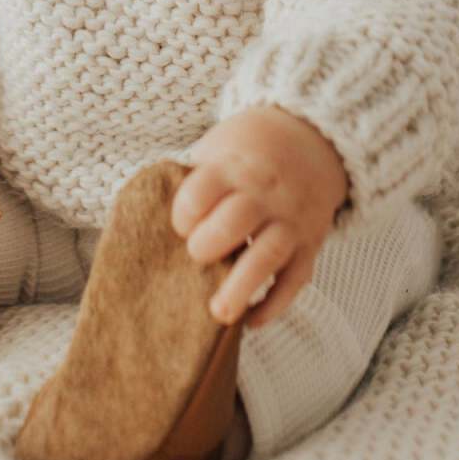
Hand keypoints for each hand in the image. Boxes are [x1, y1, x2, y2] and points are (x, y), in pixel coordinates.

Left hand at [170, 105, 349, 329]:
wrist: (308, 139)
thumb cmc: (246, 152)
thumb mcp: (217, 147)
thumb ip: (193, 180)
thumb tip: (149, 218)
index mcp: (233, 167)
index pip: (200, 193)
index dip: (183, 215)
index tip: (180, 227)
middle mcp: (264, 193)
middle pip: (235, 221)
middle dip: (207, 246)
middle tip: (196, 257)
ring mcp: (290, 219)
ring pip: (268, 254)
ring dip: (241, 287)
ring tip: (219, 314)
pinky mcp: (309, 245)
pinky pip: (295, 279)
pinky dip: (275, 304)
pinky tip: (252, 320)